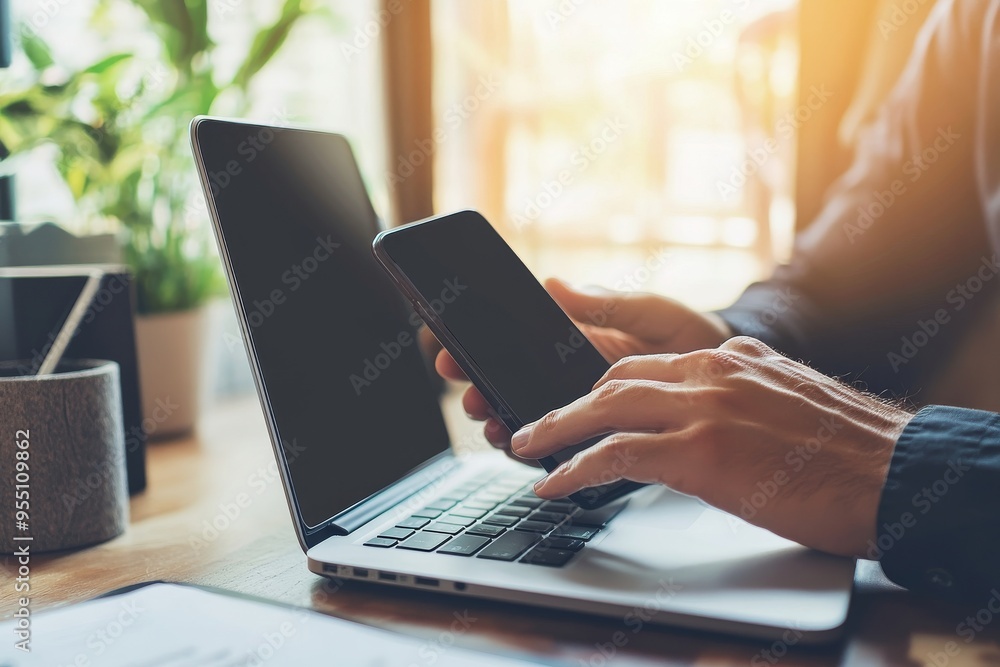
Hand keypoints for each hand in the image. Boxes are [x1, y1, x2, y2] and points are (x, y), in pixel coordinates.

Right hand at [434, 278, 733, 457]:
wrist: (739, 384)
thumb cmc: (695, 337)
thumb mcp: (653, 311)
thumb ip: (605, 302)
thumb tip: (553, 284)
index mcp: (574, 340)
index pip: (512, 341)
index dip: (475, 344)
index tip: (448, 344)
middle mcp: (570, 376)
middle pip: (508, 382)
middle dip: (478, 384)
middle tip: (466, 387)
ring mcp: (584, 409)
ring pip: (526, 416)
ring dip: (500, 418)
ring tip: (492, 419)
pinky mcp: (602, 440)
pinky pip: (562, 447)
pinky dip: (538, 448)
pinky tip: (526, 450)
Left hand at [510, 337, 913, 557]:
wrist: (894, 472)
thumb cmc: (848, 450)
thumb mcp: (787, 401)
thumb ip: (740, 396)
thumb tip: (708, 420)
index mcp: (731, 358)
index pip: (646, 363)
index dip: (603, 386)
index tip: (580, 402)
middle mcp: (711, 371)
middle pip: (614, 377)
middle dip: (569, 402)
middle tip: (538, 423)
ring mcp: (703, 407)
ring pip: (604, 408)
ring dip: (557, 430)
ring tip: (527, 447)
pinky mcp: (700, 450)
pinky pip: (616, 454)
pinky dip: (576, 468)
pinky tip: (556, 483)